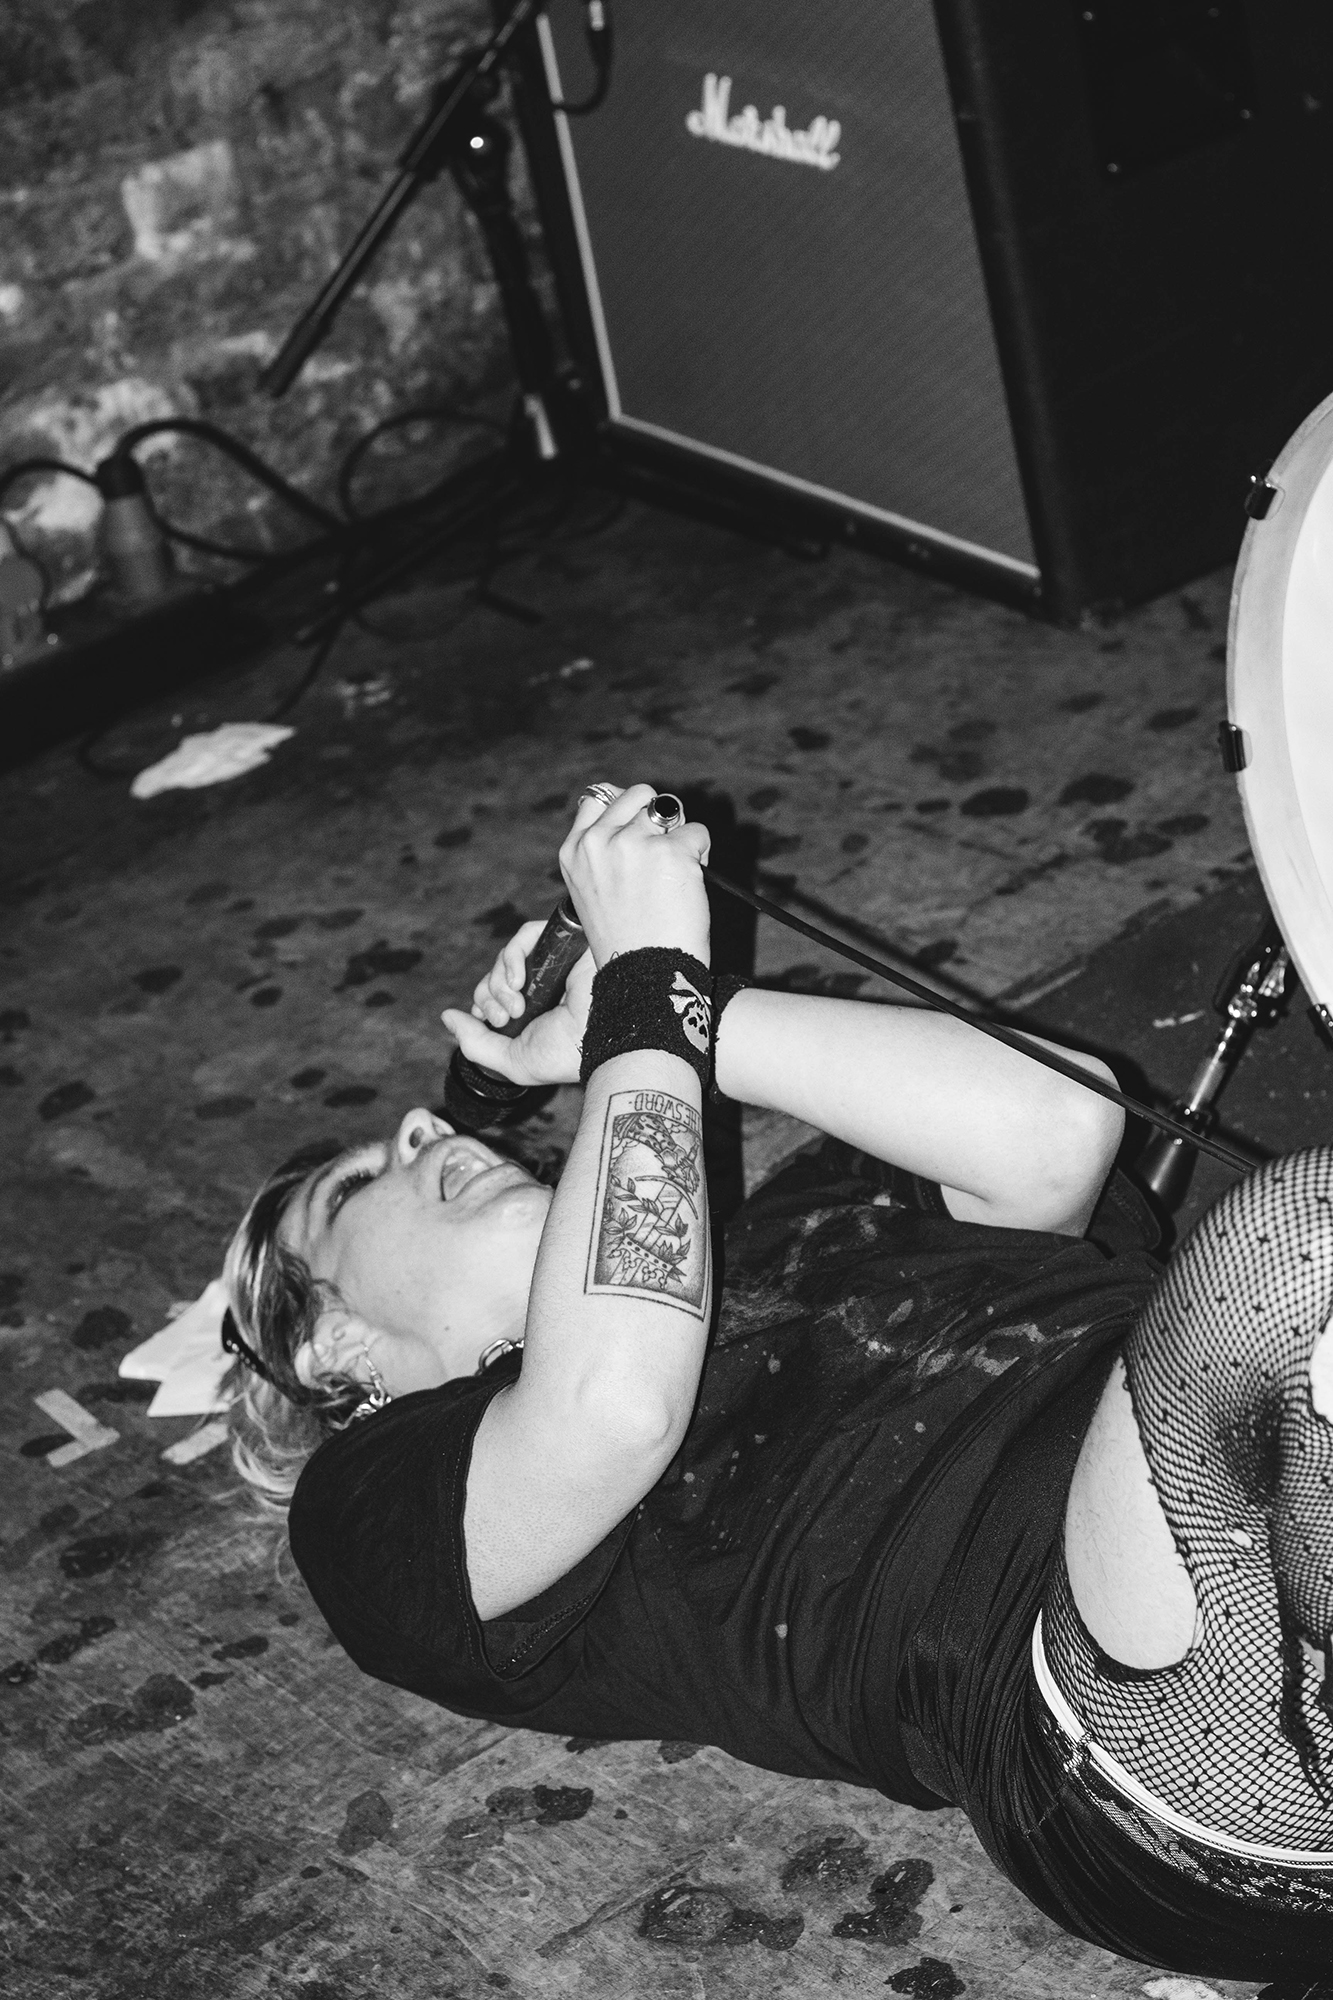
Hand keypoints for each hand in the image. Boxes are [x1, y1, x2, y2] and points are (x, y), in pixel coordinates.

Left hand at [442, 919, 595, 1088]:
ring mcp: (555, 962)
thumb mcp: (513, 1061)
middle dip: (489, 996)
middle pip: (496, 974)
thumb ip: (476, 1043)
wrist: (603, 1036)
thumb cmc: (566, 1054)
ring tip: (515, 1005)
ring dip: (498, 982)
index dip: (484, 1002)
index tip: (492, 1020)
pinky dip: (511, 957)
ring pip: (507, 956)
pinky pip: (524, 935)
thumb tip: (448, 1018)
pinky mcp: (564, 941)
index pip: (496, 993)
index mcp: (537, 1009)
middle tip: (504, 1018)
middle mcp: (546, 984)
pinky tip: (518, 980)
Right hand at [558, 782, 710, 967]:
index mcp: (574, 851)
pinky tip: (689, 884)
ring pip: (669, 811)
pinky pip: (697, 832)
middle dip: (656, 817)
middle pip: (638, 795)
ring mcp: (634, 844)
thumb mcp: (592, 889)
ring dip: (679, 837)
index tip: (637, 828)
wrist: (644, 973)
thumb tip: (636, 808)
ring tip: (674, 875)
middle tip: (661, 854)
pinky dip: (702, 854)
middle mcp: (599, 842)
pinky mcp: (671, 852)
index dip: (625, 809)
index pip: (597, 798)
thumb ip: (603, 850)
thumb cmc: (625, 937)